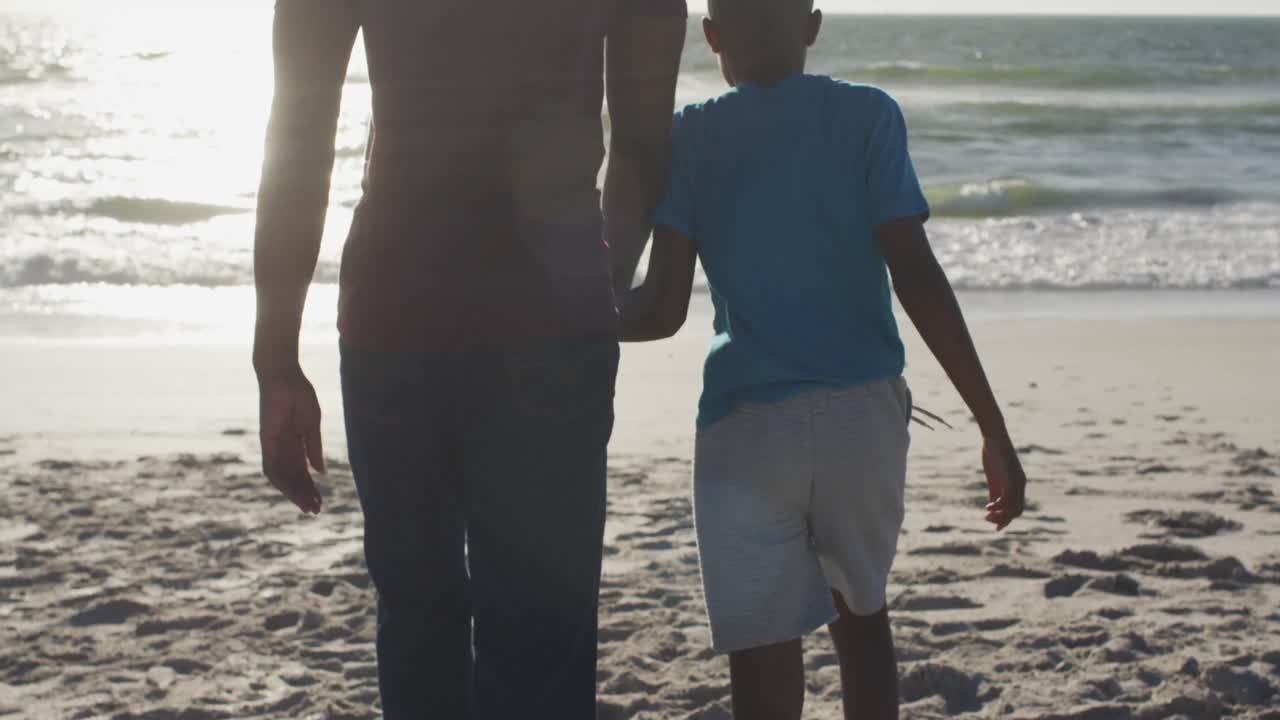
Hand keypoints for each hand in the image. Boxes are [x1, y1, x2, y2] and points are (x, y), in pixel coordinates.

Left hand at [258, 370, 324, 514]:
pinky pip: (270, 465)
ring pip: (282, 477)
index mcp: (295, 444)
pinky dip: (280, 479)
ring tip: (307, 505)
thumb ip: (314, 448)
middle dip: (303, 495)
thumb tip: (320, 470)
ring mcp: (273, 445)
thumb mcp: (311, 424)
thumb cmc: (298, 394)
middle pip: (292, 478)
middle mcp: (282, 448)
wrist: (282, 376)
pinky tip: (291, 490)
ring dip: (293, 492)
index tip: (321, 501)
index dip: (310, 487)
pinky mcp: (267, 440)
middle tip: (315, 510)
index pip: (302, 472)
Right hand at [982, 433, 1025, 530]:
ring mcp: (1017, 481)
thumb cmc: (993, 454)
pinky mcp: (1010, 476)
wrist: (994, 436)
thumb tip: (993, 507)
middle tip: (987, 519)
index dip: (1006, 520)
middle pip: (1017, 511)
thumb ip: (996, 491)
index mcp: (1018, 485)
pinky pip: (1008, 498)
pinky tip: (988, 506)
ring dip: (1000, 515)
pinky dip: (998, 506)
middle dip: (1002, 520)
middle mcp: (1020, 485)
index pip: (1016, 509)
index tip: (994, 528)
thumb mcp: (994, 477)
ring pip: (1013, 507)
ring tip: (986, 515)